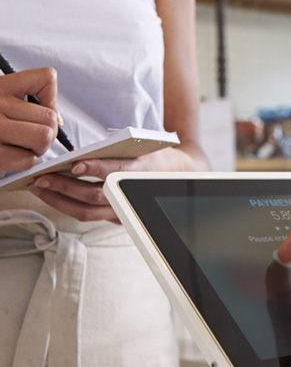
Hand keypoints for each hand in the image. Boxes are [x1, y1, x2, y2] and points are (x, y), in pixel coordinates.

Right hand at [0, 68, 59, 172]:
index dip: (50, 98)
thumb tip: (57, 120)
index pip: (47, 77)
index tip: (35, 108)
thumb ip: (34, 103)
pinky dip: (23, 161)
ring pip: (43, 137)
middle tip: (28, 136)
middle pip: (50, 117)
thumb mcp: (7, 101)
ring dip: (37, 147)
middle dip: (47, 132)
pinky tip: (8, 155)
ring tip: (20, 144)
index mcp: (1, 86)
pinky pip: (28, 160)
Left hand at [28, 145, 197, 222]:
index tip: (75, 164)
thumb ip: (114, 152)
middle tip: (42, 178)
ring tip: (40, 188)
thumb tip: (77, 157)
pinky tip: (53, 197)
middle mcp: (131, 194)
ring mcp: (124, 210)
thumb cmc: (153, 158)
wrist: (175, 177)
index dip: (95, 169)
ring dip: (59, 200)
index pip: (116, 173)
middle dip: (64, 187)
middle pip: (94, 196)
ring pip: (87, 212)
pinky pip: (88, 215)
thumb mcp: (141, 148)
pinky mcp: (117, 218)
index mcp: (141, 172)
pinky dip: (67, 206)